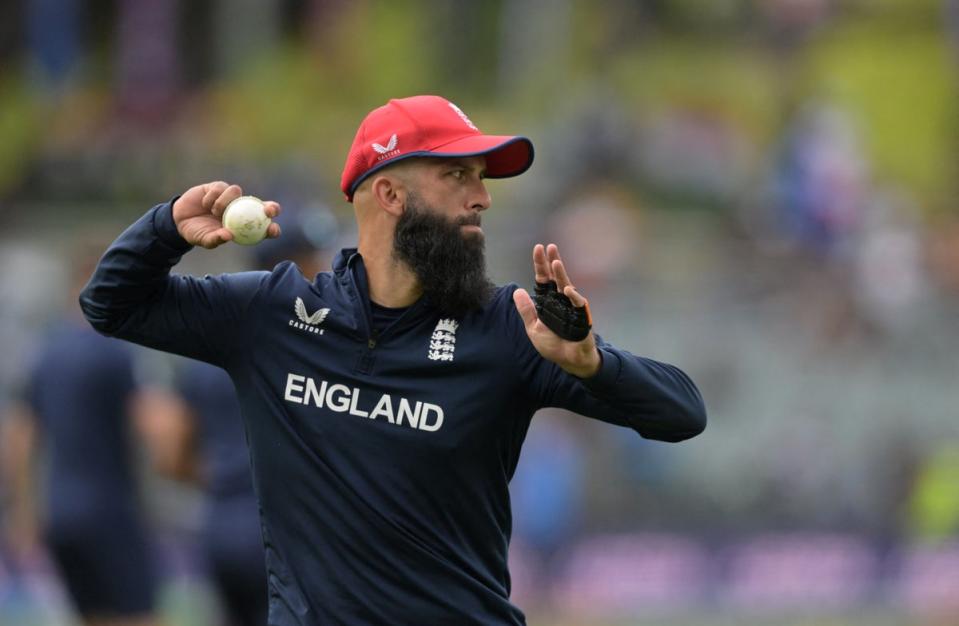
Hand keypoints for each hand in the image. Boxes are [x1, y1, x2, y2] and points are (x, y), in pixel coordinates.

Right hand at [172, 181, 281, 248]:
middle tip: (268, 210)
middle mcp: (242, 210)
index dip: (273, 229)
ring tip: (213, 211)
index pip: (265, 227)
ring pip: (237, 192)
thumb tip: (228, 235)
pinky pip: (220, 188)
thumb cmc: (197, 233)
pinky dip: (212, 197)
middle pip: (264, 206)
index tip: (272, 230)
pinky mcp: (218, 187)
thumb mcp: (205, 240)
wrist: (180, 220)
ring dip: (225, 202)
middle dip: (271, 208)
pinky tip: (205, 204)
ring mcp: (231, 198)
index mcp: (244, 226)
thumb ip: (216, 239)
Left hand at [513, 243, 600, 377]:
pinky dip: (573, 296)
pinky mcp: (581, 316)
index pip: (543, 279)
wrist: (568, 360)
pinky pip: (578, 304)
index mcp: (549, 301)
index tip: (538, 249)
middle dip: (552, 261)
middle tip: (549, 247)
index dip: (540, 265)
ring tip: (555, 262)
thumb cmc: (553, 344)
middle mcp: (561, 300)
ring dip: (562, 274)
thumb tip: (517, 291)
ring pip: (567, 285)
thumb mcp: (534, 328)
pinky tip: (566, 289)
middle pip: (556, 277)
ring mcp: (572, 307)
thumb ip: (526, 310)